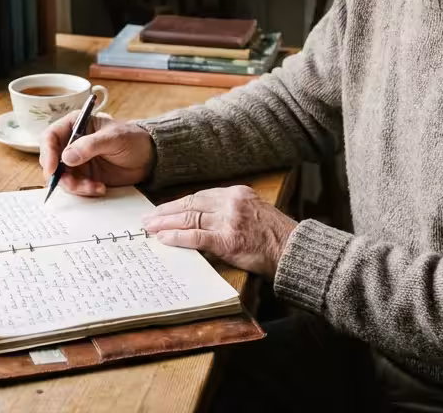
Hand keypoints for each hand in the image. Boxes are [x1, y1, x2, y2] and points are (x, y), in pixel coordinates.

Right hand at [39, 112, 154, 196]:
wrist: (149, 157)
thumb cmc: (133, 139)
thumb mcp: (114, 138)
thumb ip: (90, 145)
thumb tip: (66, 157)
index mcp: (75, 124)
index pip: (50, 136)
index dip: (47, 153)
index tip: (53, 169)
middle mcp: (71, 143)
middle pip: (52, 160)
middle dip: (60, 175)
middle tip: (74, 184)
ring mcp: (76, 161)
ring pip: (62, 177)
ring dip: (75, 186)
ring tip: (95, 187)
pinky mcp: (84, 176)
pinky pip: (75, 187)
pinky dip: (84, 191)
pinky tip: (100, 188)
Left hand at [141, 186, 298, 277]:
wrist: (294, 250)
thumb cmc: (277, 237)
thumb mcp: (255, 212)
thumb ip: (232, 212)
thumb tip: (204, 221)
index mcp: (238, 193)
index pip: (200, 196)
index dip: (178, 203)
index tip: (163, 209)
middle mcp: (232, 202)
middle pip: (191, 204)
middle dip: (166, 212)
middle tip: (148, 218)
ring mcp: (230, 220)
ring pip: (189, 218)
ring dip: (165, 224)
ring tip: (149, 228)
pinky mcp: (228, 240)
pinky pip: (196, 237)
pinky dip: (178, 237)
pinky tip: (164, 239)